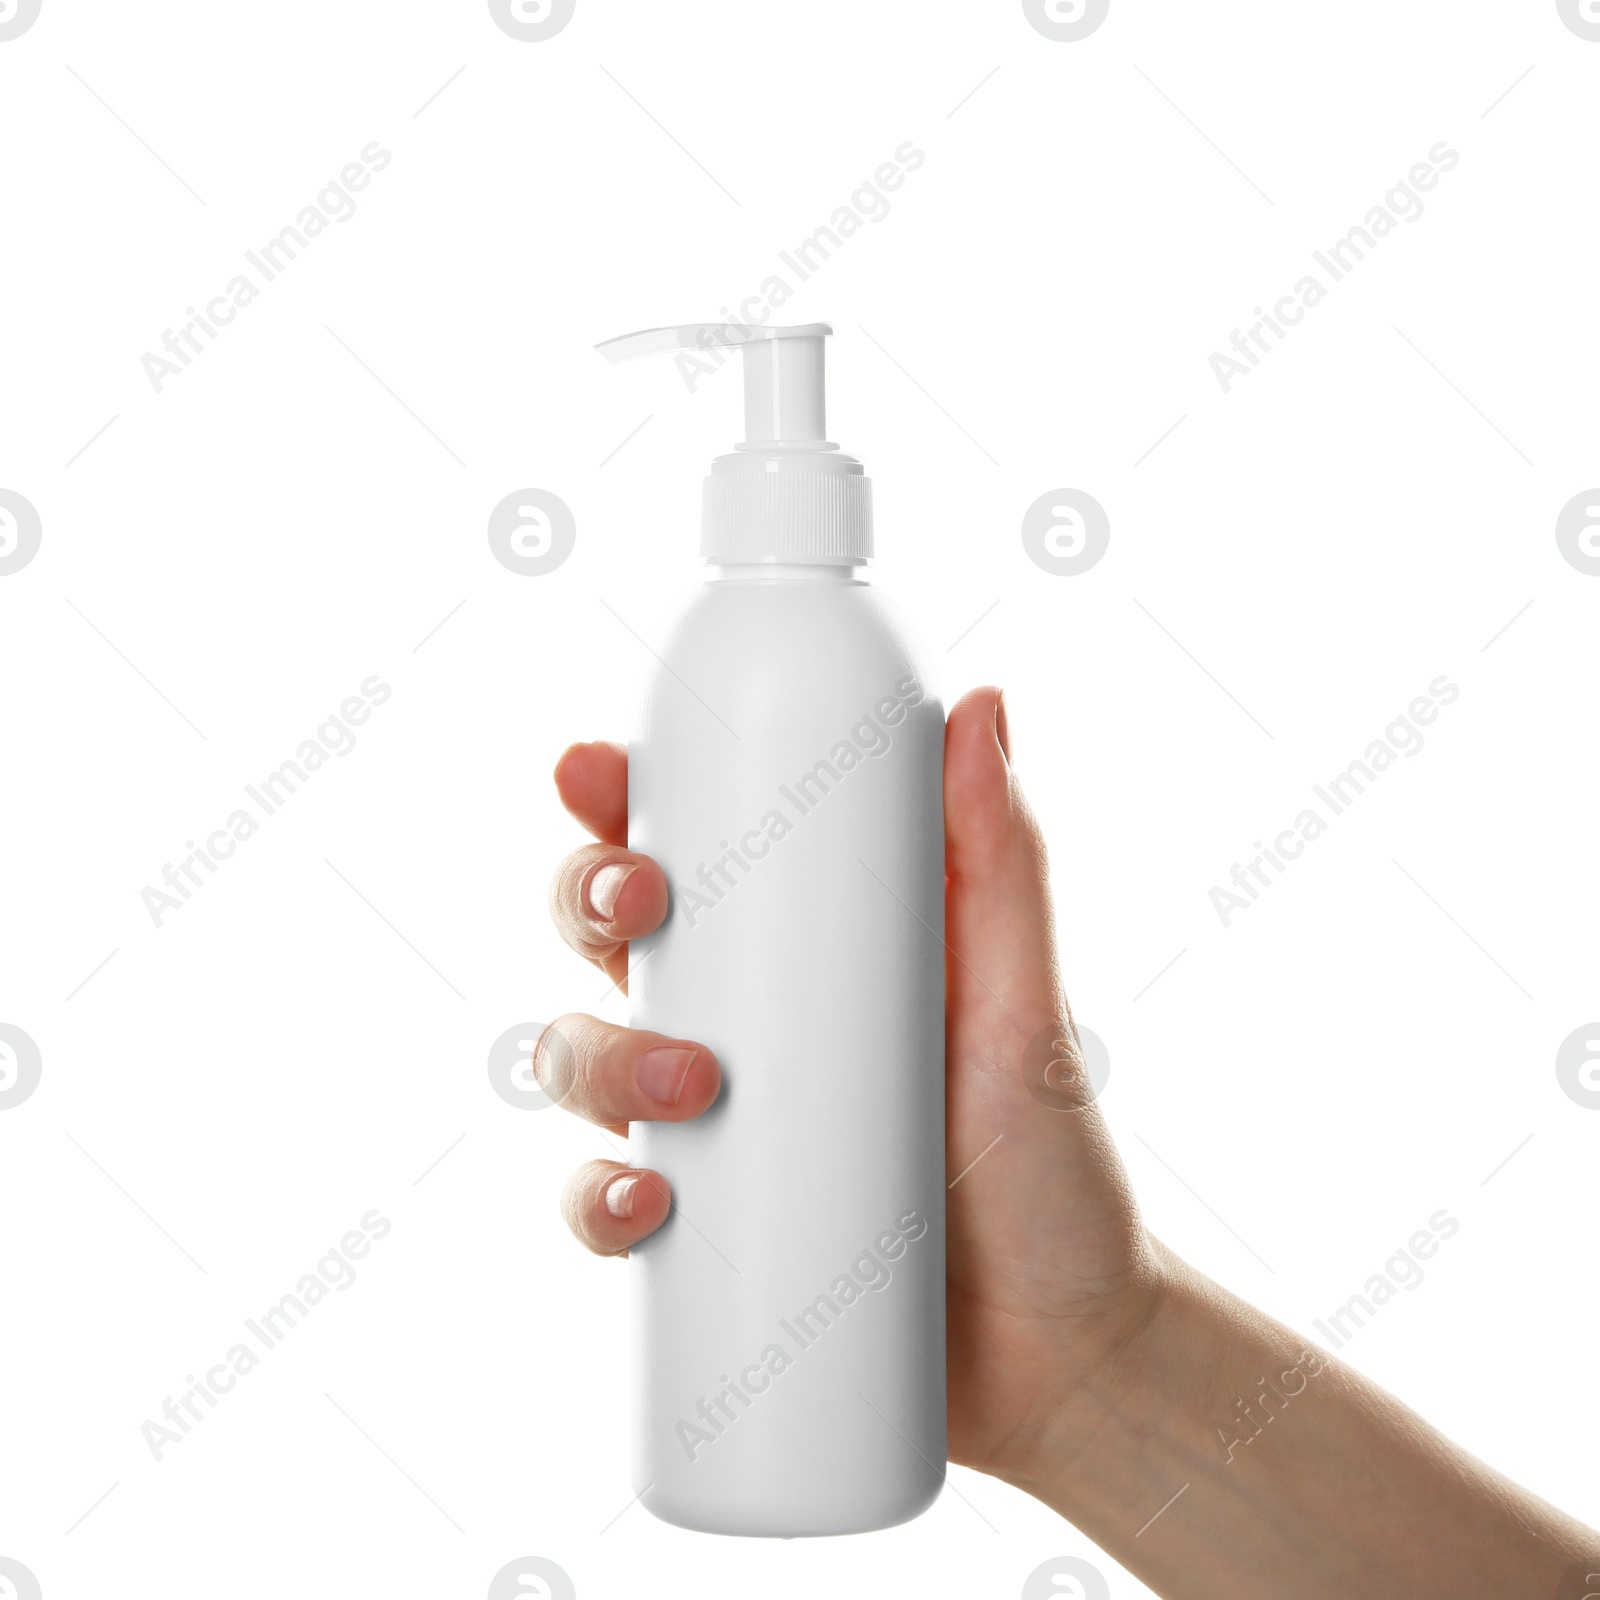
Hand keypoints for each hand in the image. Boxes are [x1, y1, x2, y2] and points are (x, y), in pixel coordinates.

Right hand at [543, 686, 1160, 1482]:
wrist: (1063, 1352)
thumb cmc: (1050, 1164)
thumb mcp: (1027, 1006)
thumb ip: (1005, 861)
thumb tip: (982, 703)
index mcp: (800, 951)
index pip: (688, 851)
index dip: (618, 802)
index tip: (596, 769)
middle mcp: (735, 1028)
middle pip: (603, 941)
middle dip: (583, 901)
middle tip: (639, 907)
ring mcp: (705, 1135)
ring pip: (578, 1060)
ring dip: (592, 1054)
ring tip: (691, 1084)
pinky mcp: (694, 1241)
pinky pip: (596, 1204)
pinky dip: (591, 1200)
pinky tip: (639, 1206)